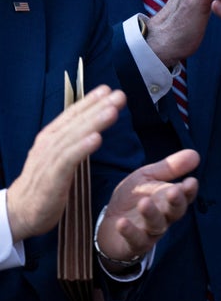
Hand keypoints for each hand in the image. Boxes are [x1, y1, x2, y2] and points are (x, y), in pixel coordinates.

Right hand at [7, 87, 124, 243]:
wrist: (21, 211)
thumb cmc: (44, 185)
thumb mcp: (58, 160)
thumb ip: (71, 145)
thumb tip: (90, 131)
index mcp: (51, 139)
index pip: (72, 116)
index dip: (89, 102)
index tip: (108, 89)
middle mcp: (49, 144)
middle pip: (76, 121)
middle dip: (98, 106)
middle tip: (119, 94)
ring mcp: (49, 159)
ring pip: (74, 136)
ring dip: (94, 122)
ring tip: (112, 110)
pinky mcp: (52, 176)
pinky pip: (68, 159)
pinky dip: (82, 147)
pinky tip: (96, 139)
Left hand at [96, 149, 200, 264]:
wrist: (110, 226)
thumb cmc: (133, 199)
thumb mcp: (148, 177)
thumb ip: (170, 168)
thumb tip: (196, 153)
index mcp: (169, 200)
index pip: (184, 195)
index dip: (189, 190)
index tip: (191, 181)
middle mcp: (164, 217)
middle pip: (175, 212)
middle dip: (175, 202)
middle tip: (174, 191)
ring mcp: (149, 232)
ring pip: (156, 225)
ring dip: (152, 214)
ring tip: (145, 203)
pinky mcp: (133, 243)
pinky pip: (134, 240)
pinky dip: (129, 232)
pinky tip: (122, 223)